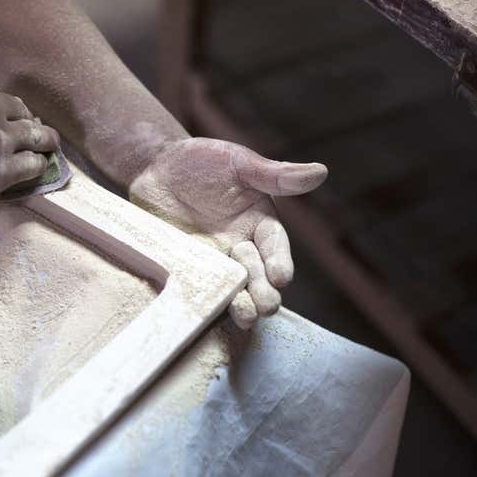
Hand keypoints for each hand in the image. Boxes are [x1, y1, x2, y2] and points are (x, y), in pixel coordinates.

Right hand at [0, 71, 58, 223]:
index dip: (4, 111)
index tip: (7, 120)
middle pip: (20, 112)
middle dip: (27, 122)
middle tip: (35, 132)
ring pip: (37, 136)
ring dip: (46, 141)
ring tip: (51, 146)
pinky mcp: (2, 171)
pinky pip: (33, 164)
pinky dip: (40, 166)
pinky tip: (41, 169)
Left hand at [130, 138, 326, 328]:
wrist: (155, 167)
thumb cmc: (202, 160)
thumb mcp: (238, 163)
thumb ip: (274, 174)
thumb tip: (321, 171)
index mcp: (259, 222)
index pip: (275, 245)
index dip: (280, 261)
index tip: (282, 277)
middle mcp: (240, 246)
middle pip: (258, 275)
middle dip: (264, 291)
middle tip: (266, 306)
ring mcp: (213, 260)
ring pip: (233, 288)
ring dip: (241, 304)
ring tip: (245, 316)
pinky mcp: (186, 267)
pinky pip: (198, 287)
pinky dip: (204, 300)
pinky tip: (206, 311)